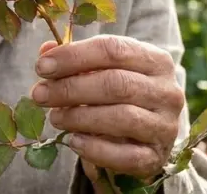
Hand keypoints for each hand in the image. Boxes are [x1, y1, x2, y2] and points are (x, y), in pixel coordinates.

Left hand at [30, 36, 184, 179]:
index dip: (73, 56)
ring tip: (55, 117)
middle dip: (70, 88)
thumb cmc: (121, 92)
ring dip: (80, 117)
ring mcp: (165, 126)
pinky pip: (126, 155)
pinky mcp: (157, 156)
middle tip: (39, 94)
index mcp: (155, 60)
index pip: (112, 49)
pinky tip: (73, 142)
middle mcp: (167, 91)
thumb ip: (76, 59)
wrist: (149, 133)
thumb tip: (45, 52)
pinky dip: (96, 149)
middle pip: (115, 84)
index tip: (42, 67)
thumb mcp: (103, 69)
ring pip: (122, 118)